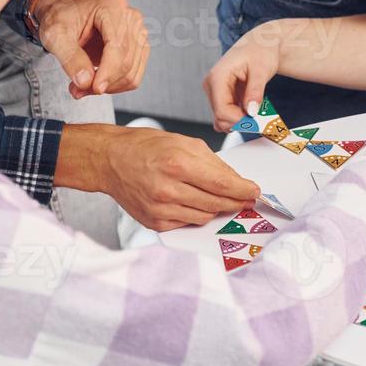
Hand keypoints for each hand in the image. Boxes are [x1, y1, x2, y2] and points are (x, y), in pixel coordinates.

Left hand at [35, 0, 149, 98]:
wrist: (66, 14)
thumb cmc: (61, 18)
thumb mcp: (55, 35)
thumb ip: (70, 58)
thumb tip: (86, 81)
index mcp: (112, 7)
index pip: (118, 46)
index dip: (108, 72)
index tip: (94, 88)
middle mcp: (131, 18)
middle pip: (127, 61)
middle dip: (105, 82)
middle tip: (79, 90)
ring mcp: (138, 32)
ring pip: (132, 72)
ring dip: (109, 87)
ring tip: (84, 87)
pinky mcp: (138, 46)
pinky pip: (133, 74)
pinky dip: (115, 85)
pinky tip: (96, 83)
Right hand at [59, 124, 260, 231]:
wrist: (110, 160)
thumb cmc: (146, 147)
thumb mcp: (184, 143)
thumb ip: (213, 163)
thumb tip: (237, 181)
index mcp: (177, 164)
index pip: (222, 184)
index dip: (243, 190)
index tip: (255, 192)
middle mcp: (168, 189)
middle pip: (217, 204)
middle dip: (235, 201)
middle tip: (244, 198)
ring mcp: (160, 209)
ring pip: (204, 216)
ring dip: (216, 208)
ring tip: (215, 197)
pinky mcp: (154, 222)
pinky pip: (187, 223)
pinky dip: (195, 214)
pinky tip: (191, 202)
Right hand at [204, 24, 283, 132]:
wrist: (261, 44)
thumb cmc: (261, 51)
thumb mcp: (261, 70)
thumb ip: (255, 91)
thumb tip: (251, 112)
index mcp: (217, 76)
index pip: (221, 109)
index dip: (239, 119)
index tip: (256, 119)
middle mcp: (212, 85)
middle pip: (220, 117)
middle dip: (240, 121)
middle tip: (259, 118)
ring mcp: (215, 91)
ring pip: (222, 118)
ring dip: (240, 120)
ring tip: (257, 111)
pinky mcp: (222, 96)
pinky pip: (227, 114)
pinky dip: (240, 117)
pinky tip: (251, 109)